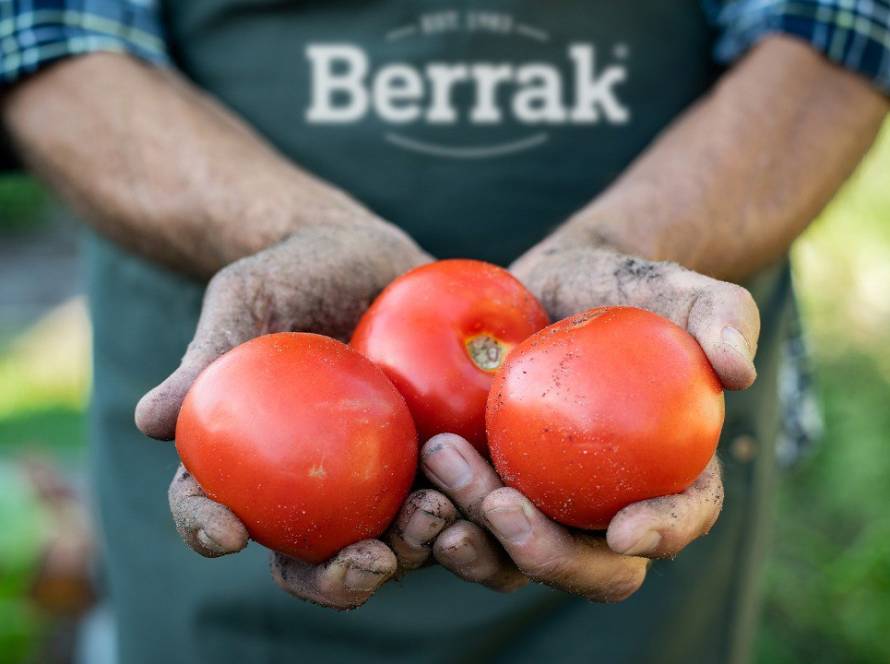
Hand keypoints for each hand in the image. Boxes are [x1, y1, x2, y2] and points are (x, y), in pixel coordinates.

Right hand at [135, 220, 450, 608]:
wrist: (366, 253)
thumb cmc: (293, 272)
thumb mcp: (246, 297)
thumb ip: (209, 353)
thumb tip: (149, 418)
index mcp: (247, 460)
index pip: (211, 507)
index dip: (207, 531)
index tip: (226, 534)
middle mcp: (308, 486)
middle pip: (309, 559)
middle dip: (337, 579)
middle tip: (368, 559)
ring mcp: (372, 479)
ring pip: (387, 542)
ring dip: (412, 550)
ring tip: (434, 515)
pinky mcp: (430, 459)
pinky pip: (447, 495)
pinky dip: (463, 506)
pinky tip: (482, 491)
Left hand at [421, 244, 758, 600]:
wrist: (547, 287)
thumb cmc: (621, 290)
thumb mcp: (675, 288)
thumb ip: (719, 317)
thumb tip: (739, 372)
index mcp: (668, 477)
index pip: (681, 519)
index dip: (662, 535)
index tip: (625, 528)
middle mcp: (604, 510)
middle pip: (591, 568)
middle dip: (549, 555)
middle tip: (502, 505)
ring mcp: (542, 509)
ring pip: (516, 560)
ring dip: (478, 539)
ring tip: (441, 478)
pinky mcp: (487, 494)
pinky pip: (464, 526)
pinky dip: (436, 522)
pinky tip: (413, 489)